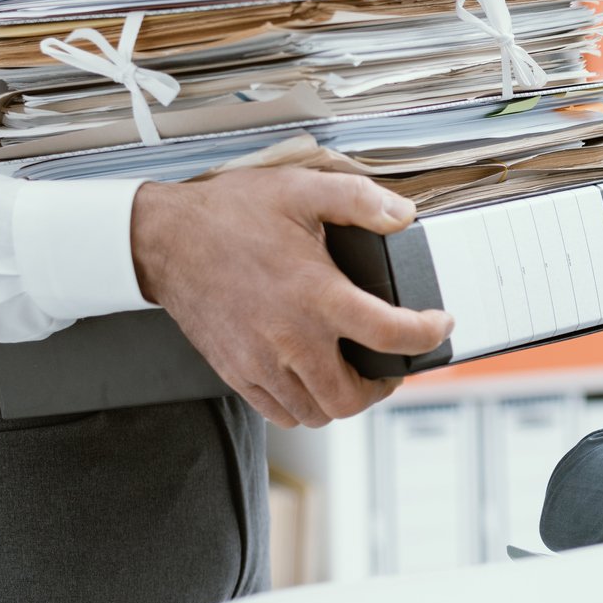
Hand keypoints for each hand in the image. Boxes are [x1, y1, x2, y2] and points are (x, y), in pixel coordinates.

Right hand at [131, 163, 453, 427]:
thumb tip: (403, 216)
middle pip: (353, 397)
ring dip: (344, 399)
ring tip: (352, 373)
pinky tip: (312, 378)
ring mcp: (261, 363)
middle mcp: (291, 339)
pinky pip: (281, 412)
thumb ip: (360, 201)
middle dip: (383, 386)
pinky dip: (305, 405)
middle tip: (391, 364)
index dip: (428, 336)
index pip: (392, 336)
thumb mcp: (301, 190)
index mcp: (317, 297)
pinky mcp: (237, 373)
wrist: (163, 238)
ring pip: (318, 413)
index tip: (438, 326)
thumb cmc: (230, 215)